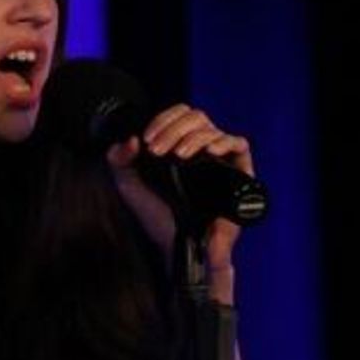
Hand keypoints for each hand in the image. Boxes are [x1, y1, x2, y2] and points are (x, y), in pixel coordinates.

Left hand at [106, 103, 253, 269]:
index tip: (146, 139)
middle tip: (157, 149)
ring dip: (193, 137)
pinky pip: (239, 144)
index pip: (176, 115)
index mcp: (176, 145)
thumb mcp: (130, 186)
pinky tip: (209, 152)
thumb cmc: (156, 214)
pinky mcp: (239, 171)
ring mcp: (219, 158)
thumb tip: (129, 139)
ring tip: (178, 156)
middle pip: (195, 117)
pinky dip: (224, 142)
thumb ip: (119, 161)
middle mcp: (199, 148)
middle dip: (173, 129)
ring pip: (213, 129)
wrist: (175, 244)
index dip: (162, 119)